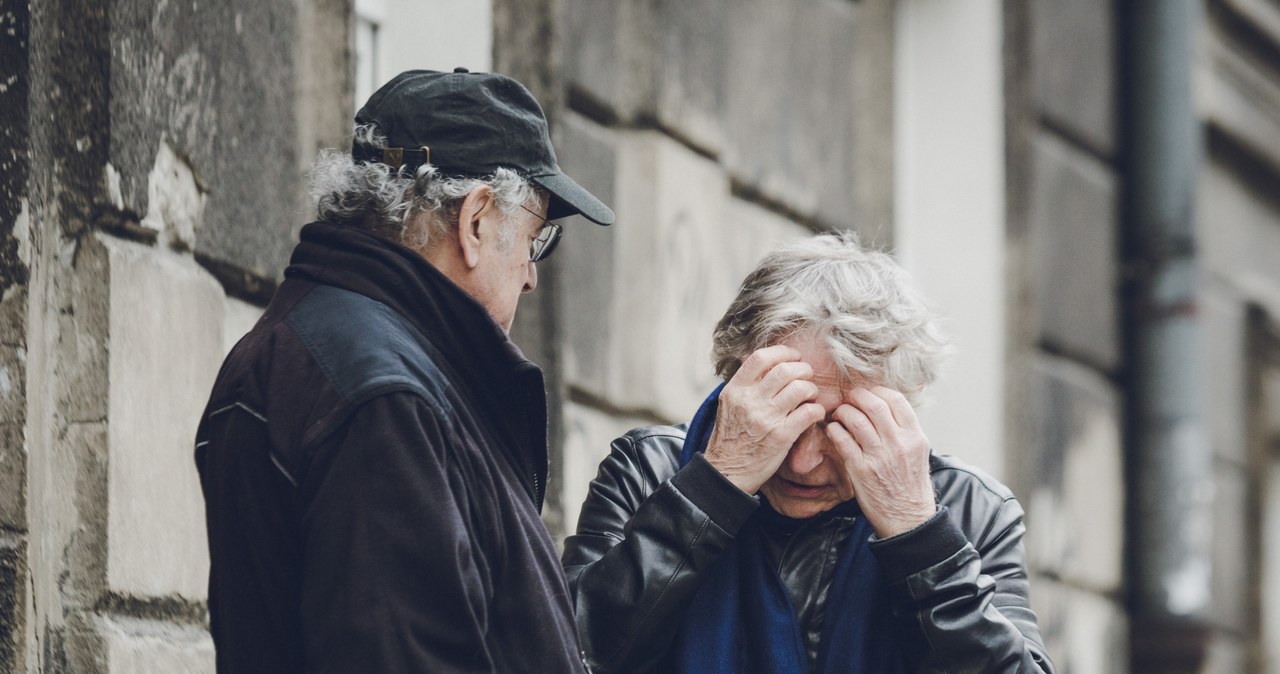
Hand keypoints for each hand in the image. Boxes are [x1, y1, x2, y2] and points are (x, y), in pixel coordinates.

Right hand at [703, 345, 826, 493]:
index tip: (793, 358)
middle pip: (785, 370)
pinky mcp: (781, 436)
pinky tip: (813, 414)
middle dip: (803, 370)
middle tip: (806, 377)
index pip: (761, 357)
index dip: (783, 352)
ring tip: (809, 396)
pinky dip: (817, 410)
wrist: (727, 472)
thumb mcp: (727, 405)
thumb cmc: (730, 439)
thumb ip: (742, 383)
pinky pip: (809, 412)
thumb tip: (751, 357)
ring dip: (811, 389)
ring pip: (800, 388)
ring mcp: (766, 418)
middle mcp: (749, 401)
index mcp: (735, 390)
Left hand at [825, 386, 935, 537]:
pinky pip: (842, 440)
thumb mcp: (919, 454)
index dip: (878, 392)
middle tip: (849, 399)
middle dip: (857, 397)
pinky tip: (833, 430)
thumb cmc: (911, 487)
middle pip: (874, 404)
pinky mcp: (861, 470)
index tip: (868, 394)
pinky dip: (834, 430)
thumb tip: (887, 411)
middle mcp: (898, 444)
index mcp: (915, 437)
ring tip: (839, 415)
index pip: (896, 400)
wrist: (908, 519)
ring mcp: (879, 456)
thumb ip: (905, 432)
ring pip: (855, 419)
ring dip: (843, 412)